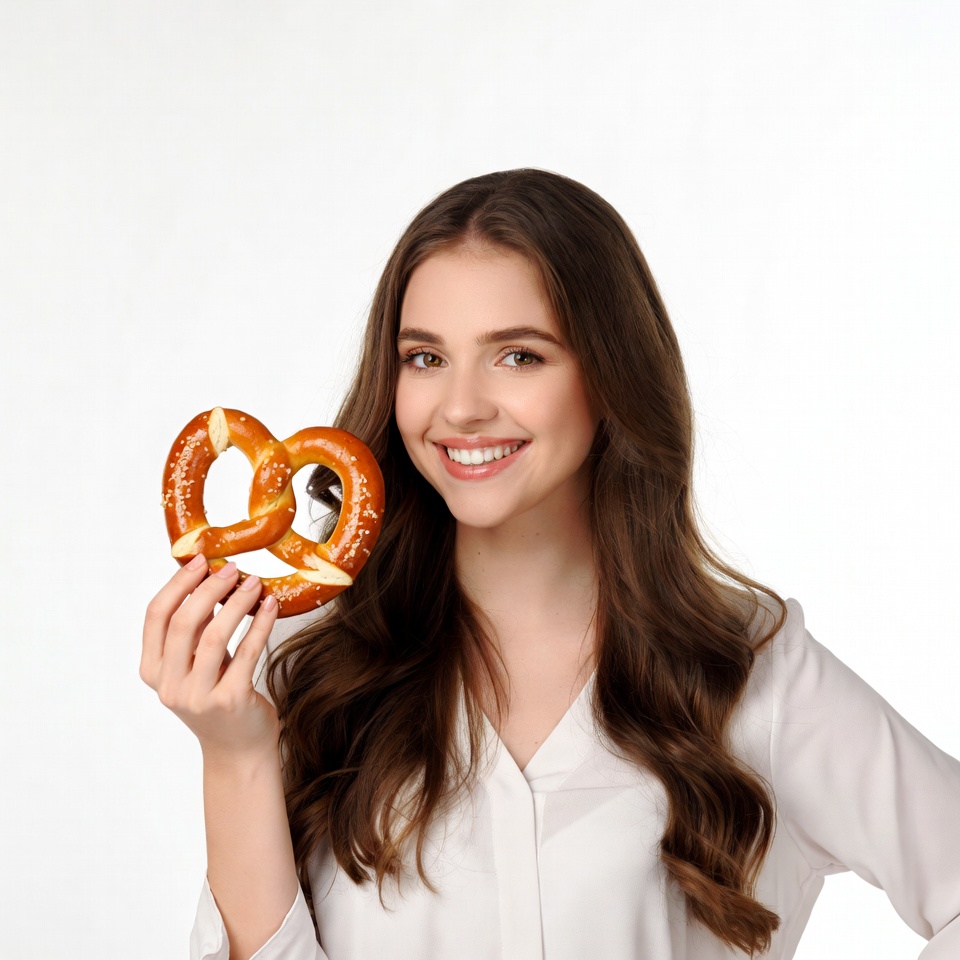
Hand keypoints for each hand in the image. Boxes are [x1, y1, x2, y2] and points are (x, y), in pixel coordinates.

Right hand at [140, 556, 280, 760]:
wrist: (238, 749)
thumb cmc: (217, 696)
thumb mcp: (195, 664)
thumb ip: (194, 630)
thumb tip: (210, 578)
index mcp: (152, 671)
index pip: (155, 616)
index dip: (177, 584)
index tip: (200, 561)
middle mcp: (169, 686)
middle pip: (184, 622)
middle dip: (209, 588)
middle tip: (232, 568)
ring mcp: (198, 696)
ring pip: (215, 636)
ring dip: (237, 603)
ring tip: (255, 583)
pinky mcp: (230, 701)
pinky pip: (248, 652)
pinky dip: (260, 623)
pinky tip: (272, 606)